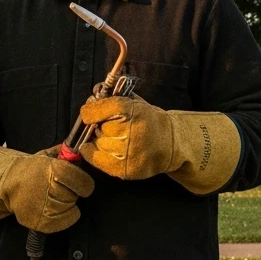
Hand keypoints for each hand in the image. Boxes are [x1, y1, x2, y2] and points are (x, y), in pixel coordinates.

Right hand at [0, 145, 93, 233]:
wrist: (6, 183)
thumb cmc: (30, 169)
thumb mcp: (47, 155)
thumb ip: (66, 154)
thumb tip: (85, 150)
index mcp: (52, 170)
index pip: (83, 183)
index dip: (83, 182)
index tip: (78, 181)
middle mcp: (48, 189)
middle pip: (75, 196)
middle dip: (71, 192)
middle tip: (58, 187)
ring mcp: (43, 208)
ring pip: (70, 209)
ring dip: (65, 204)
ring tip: (51, 196)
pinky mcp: (40, 223)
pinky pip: (65, 222)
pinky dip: (63, 217)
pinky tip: (52, 208)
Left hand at [78, 96, 241, 192]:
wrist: (171, 144)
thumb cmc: (149, 121)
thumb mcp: (135, 103)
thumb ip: (113, 96)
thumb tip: (95, 91)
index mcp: (134, 111)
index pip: (101, 108)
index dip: (91, 111)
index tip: (89, 113)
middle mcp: (131, 132)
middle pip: (99, 127)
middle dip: (101, 127)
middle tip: (114, 128)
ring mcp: (128, 153)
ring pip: (98, 144)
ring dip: (102, 141)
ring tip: (117, 139)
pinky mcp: (125, 169)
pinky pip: (96, 160)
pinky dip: (93, 154)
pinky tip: (102, 149)